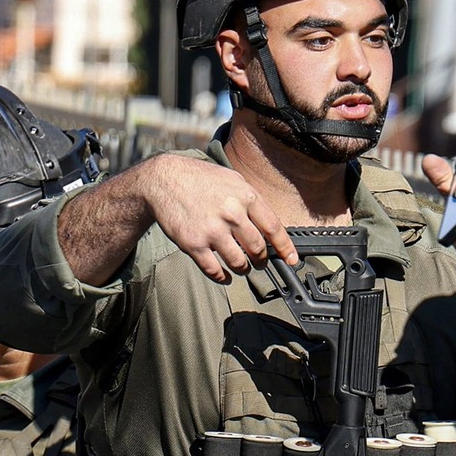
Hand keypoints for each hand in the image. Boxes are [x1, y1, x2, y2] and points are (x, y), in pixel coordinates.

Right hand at [144, 154, 297, 280]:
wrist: (163, 180)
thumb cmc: (200, 178)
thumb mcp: (233, 179)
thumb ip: (252, 200)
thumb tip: (270, 223)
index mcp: (246, 196)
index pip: (274, 228)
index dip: (285, 247)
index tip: (291, 260)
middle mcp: (232, 213)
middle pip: (257, 249)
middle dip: (262, 260)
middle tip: (260, 263)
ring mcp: (213, 230)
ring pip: (239, 263)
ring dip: (243, 269)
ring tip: (242, 268)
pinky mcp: (194, 243)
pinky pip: (214, 270)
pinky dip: (222, 277)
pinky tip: (224, 276)